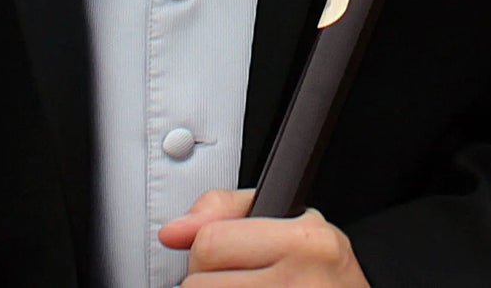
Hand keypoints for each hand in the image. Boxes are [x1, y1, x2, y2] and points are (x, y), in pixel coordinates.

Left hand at [159, 187, 370, 285]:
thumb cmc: (318, 268)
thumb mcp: (288, 220)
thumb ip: (224, 210)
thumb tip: (173, 232)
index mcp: (303, 243)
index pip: (210, 243)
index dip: (205, 249)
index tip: (221, 254)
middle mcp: (298, 285)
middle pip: (198, 285)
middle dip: (206, 281)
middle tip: (237, 279)